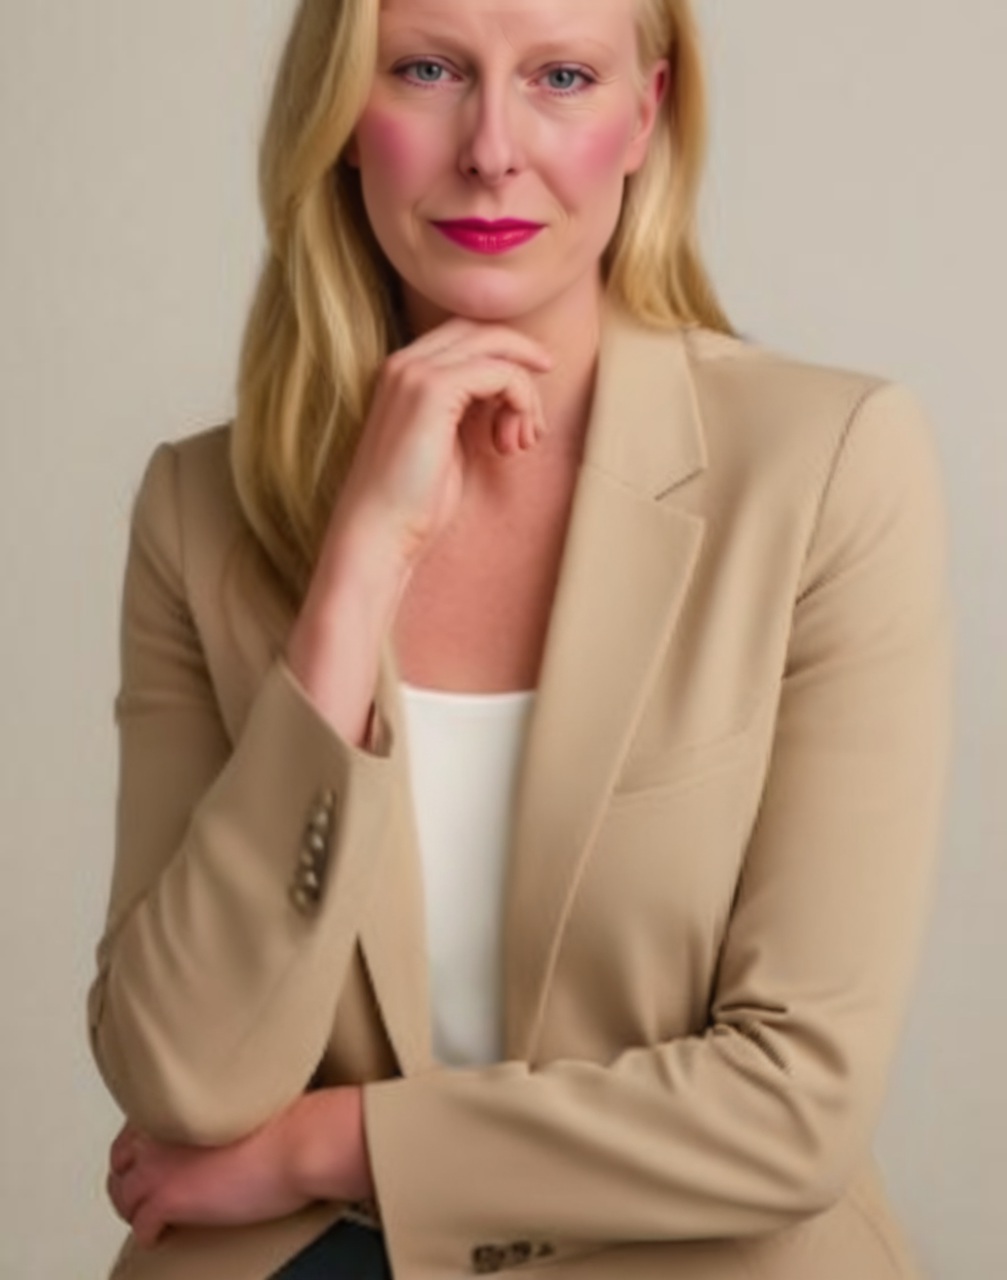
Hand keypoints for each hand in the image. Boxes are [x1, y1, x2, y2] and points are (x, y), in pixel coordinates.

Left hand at [106, 1087, 372, 1246]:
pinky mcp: (169, 1199)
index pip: (136, 1129)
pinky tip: (161, 1236)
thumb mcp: (241, 1101)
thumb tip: (218, 1126)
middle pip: (120, 1163)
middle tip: (144, 1193)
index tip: (150, 1160)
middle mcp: (160, 1131)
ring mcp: (160, 1166)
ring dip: (135, 1208)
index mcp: (179, 1103)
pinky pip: (143, 1225)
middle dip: (129, 1179)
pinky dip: (150, 1233)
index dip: (140, 1149)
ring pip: (123, 1196)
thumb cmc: (287, 1119)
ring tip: (149, 1217)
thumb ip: (216, 1110)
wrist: (298, 1142)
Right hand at [335, 317, 553, 567]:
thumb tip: (508, 396)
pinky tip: (511, 444)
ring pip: (497, 350)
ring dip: (525, 394)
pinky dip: (520, 401)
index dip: (506, 358)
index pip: (467, 335)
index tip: (527, 402)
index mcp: (403, 372)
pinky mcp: (433, 390)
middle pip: (484, 331)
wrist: (379, 532)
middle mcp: (405, 362)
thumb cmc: (412, 501)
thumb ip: (470, 410)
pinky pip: (500, 372)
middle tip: (538, 413)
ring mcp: (416, 372)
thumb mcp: (448, 443)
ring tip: (521, 442)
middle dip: (523, 363)